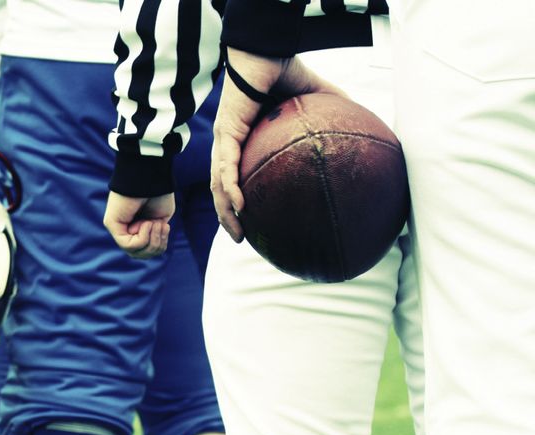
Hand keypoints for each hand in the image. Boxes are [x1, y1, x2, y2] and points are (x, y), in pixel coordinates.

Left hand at [103, 192, 175, 258]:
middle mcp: (126, 229)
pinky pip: (128, 245)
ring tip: (153, 222)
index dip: (160, 245)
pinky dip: (143, 237)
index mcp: (138, 228)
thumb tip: (146, 249)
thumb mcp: (161, 221)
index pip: (146, 251)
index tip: (165, 227)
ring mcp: (117, 227)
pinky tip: (147, 223)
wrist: (151, 177)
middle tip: (160, 226)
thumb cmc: (158, 194)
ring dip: (152, 240)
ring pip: (135, 252)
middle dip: (157, 245)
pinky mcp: (112, 224)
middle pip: (141, 255)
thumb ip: (154, 238)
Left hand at [211, 48, 343, 240]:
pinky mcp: (226, 132)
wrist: (267, 51)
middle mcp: (229, 144)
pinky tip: (238, 206)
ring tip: (238, 234)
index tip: (254, 221)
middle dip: (229, 217)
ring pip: (219, 185)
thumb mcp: (315, 98)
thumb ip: (335, 113)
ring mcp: (224, 140)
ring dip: (226, 212)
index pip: (237, 178)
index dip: (241, 201)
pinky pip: (225, 166)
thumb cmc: (284, 70)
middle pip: (222, 190)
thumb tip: (362, 126)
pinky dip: (230, 188)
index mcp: (244, 140)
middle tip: (243, 238)